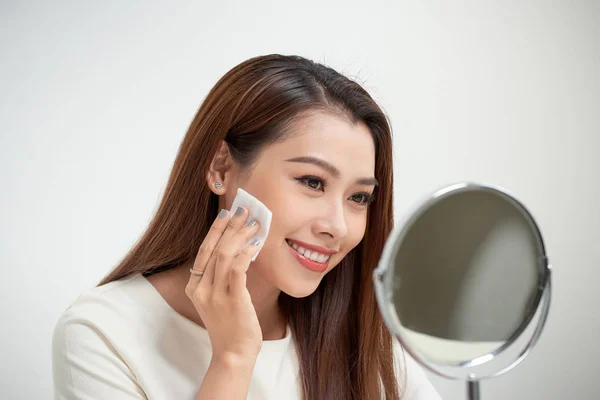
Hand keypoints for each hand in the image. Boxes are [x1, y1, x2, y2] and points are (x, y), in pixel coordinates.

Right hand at [185, 207, 262, 362]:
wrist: (233, 354)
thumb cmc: (229, 326)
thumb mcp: (216, 300)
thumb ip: (219, 278)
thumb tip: (236, 251)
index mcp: (194, 288)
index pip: (204, 251)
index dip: (216, 230)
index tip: (227, 214)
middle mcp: (202, 289)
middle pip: (214, 248)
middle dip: (230, 226)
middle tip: (243, 210)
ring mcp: (216, 295)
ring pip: (225, 255)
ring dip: (240, 236)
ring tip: (254, 224)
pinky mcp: (233, 301)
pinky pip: (238, 269)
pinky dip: (246, 254)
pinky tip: (255, 244)